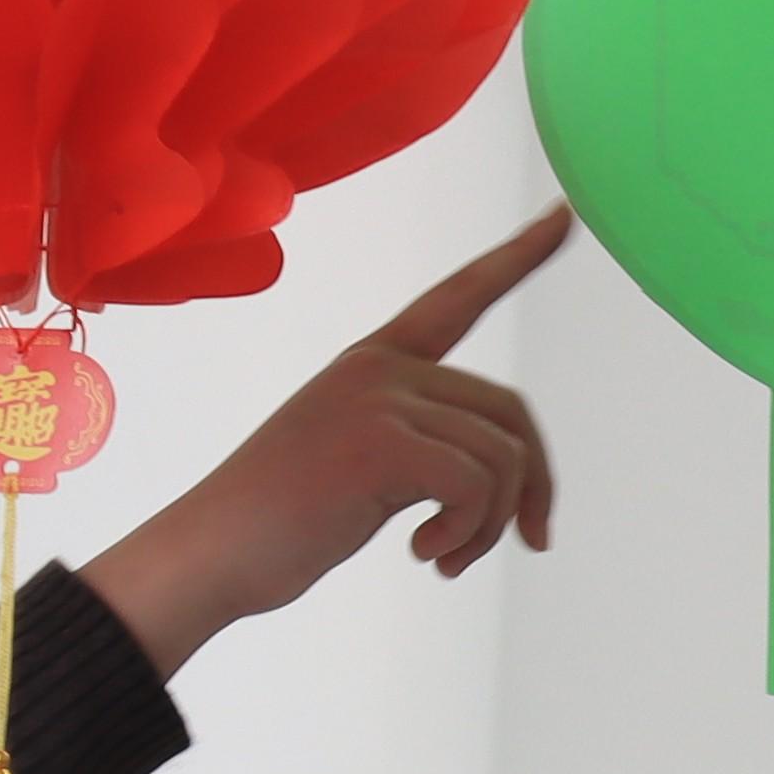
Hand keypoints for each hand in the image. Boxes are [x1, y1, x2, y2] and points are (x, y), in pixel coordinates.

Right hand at [71, 210, 569, 663]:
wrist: (210, 552)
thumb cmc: (279, 521)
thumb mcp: (359, 461)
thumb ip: (420, 443)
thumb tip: (505, 484)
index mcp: (374, 360)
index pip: (459, 295)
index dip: (517, 256)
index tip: (563, 215)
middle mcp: (381, 366)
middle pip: (510, 412)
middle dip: (531, 486)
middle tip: (526, 542)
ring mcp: (379, 399)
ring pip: (502, 457)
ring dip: (490, 525)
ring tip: (447, 557)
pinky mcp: (380, 444)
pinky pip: (476, 485)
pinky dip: (467, 534)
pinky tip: (425, 555)